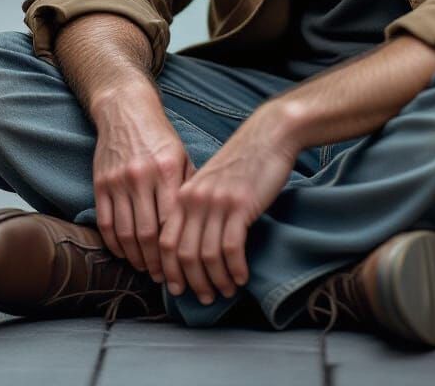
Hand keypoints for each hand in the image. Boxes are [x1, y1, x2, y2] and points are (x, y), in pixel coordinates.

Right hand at [91, 83, 195, 282]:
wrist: (126, 111)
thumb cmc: (159, 136)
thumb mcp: (181, 155)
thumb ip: (189, 186)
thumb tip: (203, 221)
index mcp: (166, 169)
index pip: (172, 220)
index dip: (175, 249)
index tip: (182, 266)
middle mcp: (141, 176)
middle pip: (147, 233)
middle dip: (156, 261)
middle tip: (165, 277)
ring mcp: (118, 181)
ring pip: (125, 233)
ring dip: (136, 257)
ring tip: (147, 269)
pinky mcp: (100, 184)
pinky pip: (105, 223)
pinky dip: (115, 244)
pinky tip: (125, 253)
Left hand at [158, 102, 299, 304]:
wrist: (268, 135)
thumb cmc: (242, 161)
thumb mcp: (211, 180)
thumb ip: (198, 205)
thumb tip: (193, 245)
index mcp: (183, 193)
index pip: (166, 242)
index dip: (170, 270)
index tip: (179, 288)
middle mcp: (194, 199)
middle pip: (183, 253)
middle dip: (192, 282)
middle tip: (205, 298)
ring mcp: (216, 202)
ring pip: (207, 255)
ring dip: (216, 280)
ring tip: (226, 291)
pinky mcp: (240, 205)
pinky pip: (231, 249)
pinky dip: (235, 269)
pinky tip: (242, 277)